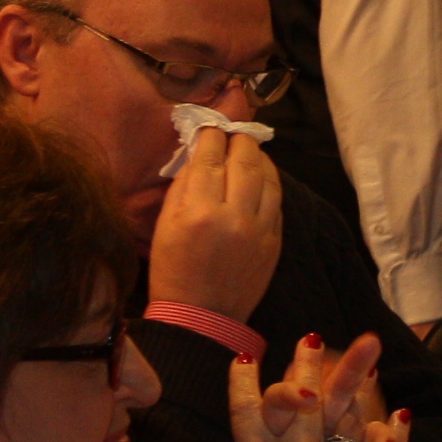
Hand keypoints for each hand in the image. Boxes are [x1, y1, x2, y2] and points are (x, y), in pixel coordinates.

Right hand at [145, 126, 281, 319]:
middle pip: (245, 162)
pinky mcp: (275, 241)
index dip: (212, 136)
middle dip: (240, 140)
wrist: (202, 315)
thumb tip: (199, 157)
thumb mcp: (165, 225)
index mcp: (199, 212)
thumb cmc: (172, 269)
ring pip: (268, 179)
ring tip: (250, 148)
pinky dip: (271, 182)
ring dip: (260, 157)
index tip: (211, 126)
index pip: (210, 159)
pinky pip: (277, 201)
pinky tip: (263, 174)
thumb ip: (183, 187)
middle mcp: (234, 216)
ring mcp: (260, 229)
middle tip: (236, 130)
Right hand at [183, 337, 423, 441]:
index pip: (245, 412)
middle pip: (302, 401)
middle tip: (314, 336)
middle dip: (306, 365)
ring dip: (355, 381)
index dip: (243, 382)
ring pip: (346, 418)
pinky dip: (394, 438)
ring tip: (368, 349)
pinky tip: (403, 413)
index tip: (243, 356)